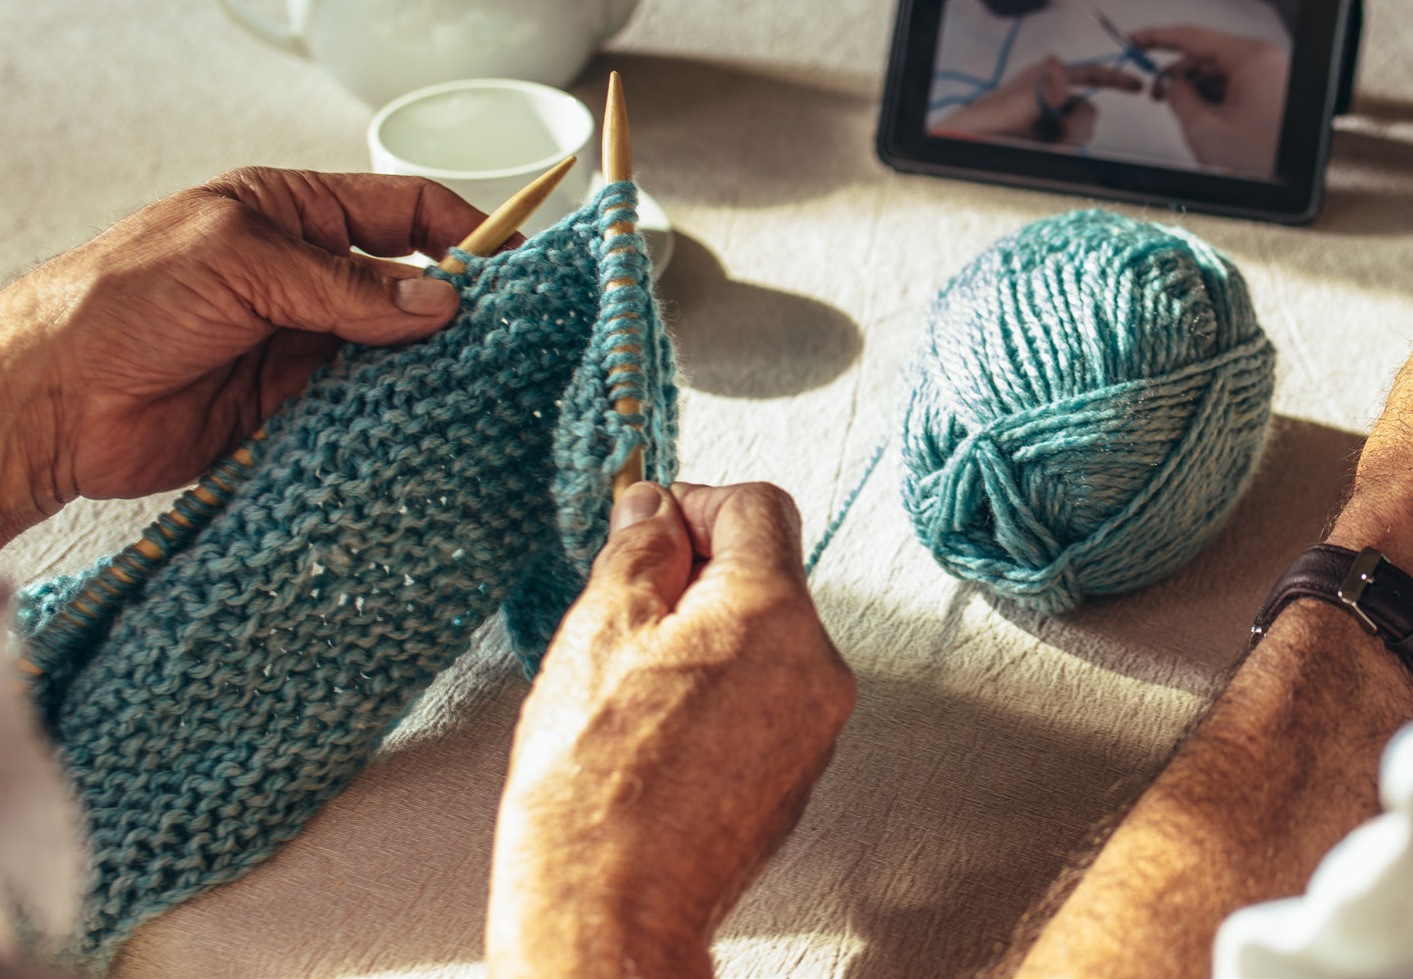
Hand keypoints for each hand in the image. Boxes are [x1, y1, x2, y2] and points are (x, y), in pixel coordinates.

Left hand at [0, 168, 487, 593]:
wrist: (44, 400)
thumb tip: (438, 300)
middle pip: (404, 287)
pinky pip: (357, 410)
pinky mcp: (285, 410)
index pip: (400, 210)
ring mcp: (294, 344)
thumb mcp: (240, 261)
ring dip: (423, 369)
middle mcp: (298, 277)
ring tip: (470, 384)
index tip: (513, 265)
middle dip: (451, 310)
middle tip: (503, 337)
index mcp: (287, 214)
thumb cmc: (116, 300)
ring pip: (389, 355)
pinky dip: (388, 418)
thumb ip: (345, 283)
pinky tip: (416, 423)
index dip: (463, 231)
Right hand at [490, 482, 854, 977]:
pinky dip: (716, 697)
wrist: (610, 909)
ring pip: (761, 642)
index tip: (648, 526)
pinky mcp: (794, 774)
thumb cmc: (596, 791)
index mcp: (775, 614)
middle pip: (764, 575)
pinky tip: (654, 733)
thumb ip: (638, 551)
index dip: (693, 504)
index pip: (757, 506)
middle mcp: (815, 667)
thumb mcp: (598, 632)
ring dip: (702, 640)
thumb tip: (653, 510)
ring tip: (631, 689)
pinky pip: (762, 701)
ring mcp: (812, 727)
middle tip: (624, 614)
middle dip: (694, 579)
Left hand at [932, 55, 1140, 146]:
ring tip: (1040, 149)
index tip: (1135, 85)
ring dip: (1065, 145)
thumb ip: (1037, 94)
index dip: (1113, 78)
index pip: (1086, 73)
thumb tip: (1059, 68)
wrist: (957, 152)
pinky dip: (1060, 155)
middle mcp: (1046, 100)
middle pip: (1087, 112)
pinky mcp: (1044, 144)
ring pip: (1079, 134)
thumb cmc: (972, 127)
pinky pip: (1068, 151)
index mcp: (1039, 81)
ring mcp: (1046, 123)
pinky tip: (1041, 155)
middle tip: (1055, 137)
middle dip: (1075, 128)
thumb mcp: (1006, 110)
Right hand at [1129, 25, 1288, 173]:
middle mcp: (1263, 62)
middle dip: (1177, 76)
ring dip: (1196, 94)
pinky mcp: (1269, 93)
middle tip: (1155, 93)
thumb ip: (1178, 98)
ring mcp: (1268, 77)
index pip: (1192, 37)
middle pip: (1205, 57)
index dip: (1156, 38)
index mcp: (1250, 59)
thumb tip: (1168, 85)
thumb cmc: (1268, 160)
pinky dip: (1213, 102)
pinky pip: (1232, 88)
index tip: (1136, 41)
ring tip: (1189, 119)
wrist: (1297, 181)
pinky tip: (1206, 121)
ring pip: (1217, 75)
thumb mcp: (1205, 129)